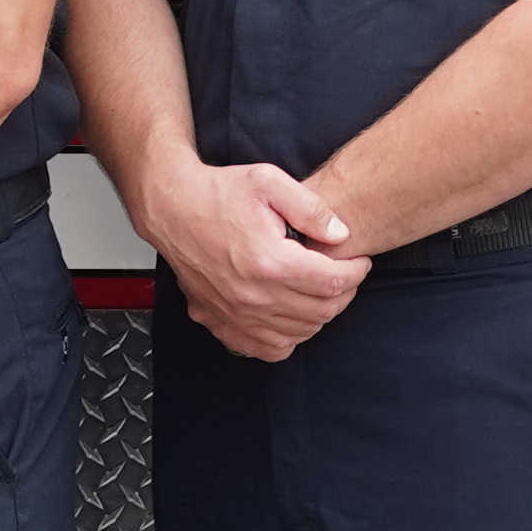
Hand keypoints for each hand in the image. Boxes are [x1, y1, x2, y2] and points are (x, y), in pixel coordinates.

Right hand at [140, 155, 364, 364]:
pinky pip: (268, 349)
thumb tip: (341, 234)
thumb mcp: (270, 181)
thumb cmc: (217, 194)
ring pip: (300, 332)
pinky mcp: (223, 322)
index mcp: (269, 261)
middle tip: (344, 274)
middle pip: (321, 311)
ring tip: (320, 291)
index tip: (358, 260)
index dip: (356, 272)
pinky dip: (288, 338)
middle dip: (344, 293)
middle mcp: (253, 294)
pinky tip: (292, 315)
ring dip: (320, 314)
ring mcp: (236, 313)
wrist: (173, 208)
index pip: (333, 282)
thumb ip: (312, 209)